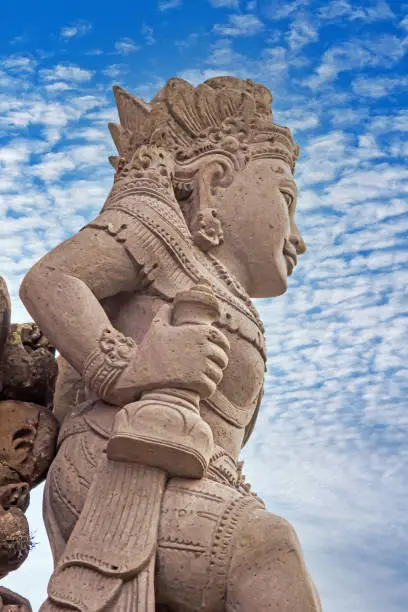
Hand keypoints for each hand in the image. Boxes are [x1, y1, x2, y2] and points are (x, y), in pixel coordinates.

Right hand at [108, 304, 229, 404]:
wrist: (138, 375)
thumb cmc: (149, 352)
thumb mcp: (156, 329)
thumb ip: (165, 314)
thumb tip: (169, 305)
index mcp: (200, 332)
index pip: (223, 342)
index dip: (219, 350)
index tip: (210, 356)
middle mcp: (204, 347)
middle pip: (222, 360)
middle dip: (214, 366)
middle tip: (203, 370)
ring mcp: (202, 365)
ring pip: (217, 375)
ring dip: (210, 379)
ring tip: (198, 380)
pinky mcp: (198, 382)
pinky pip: (211, 388)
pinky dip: (205, 390)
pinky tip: (196, 389)